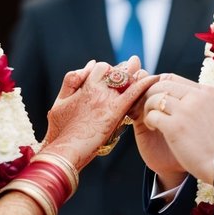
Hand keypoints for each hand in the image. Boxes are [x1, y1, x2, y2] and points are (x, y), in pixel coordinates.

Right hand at [44, 58, 158, 171]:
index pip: (100, 67)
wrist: (65, 150)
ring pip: (125, 79)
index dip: (107, 71)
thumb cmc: (60, 130)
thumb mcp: (59, 102)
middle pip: (114, 71)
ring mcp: (106, 100)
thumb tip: (89, 64)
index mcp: (83, 85)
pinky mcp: (115, 112)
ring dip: (135, 74)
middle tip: (129, 76)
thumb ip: (70, 81)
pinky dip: (144, 84)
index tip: (111, 78)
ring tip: (142, 71)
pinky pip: (133, 93)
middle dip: (122, 72)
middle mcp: (96, 89)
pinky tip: (154, 78)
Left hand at [141, 73, 213, 183]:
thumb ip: (203, 102)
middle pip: (162, 84)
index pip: (174, 78)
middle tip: (150, 107)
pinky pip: (152, 116)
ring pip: (155, 98)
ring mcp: (185, 111)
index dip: (161, 86)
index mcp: (208, 92)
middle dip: (151, 94)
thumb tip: (187, 96)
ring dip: (148, 108)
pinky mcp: (174, 127)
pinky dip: (149, 121)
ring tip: (152, 120)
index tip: (157, 96)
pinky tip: (153, 128)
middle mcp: (196, 97)